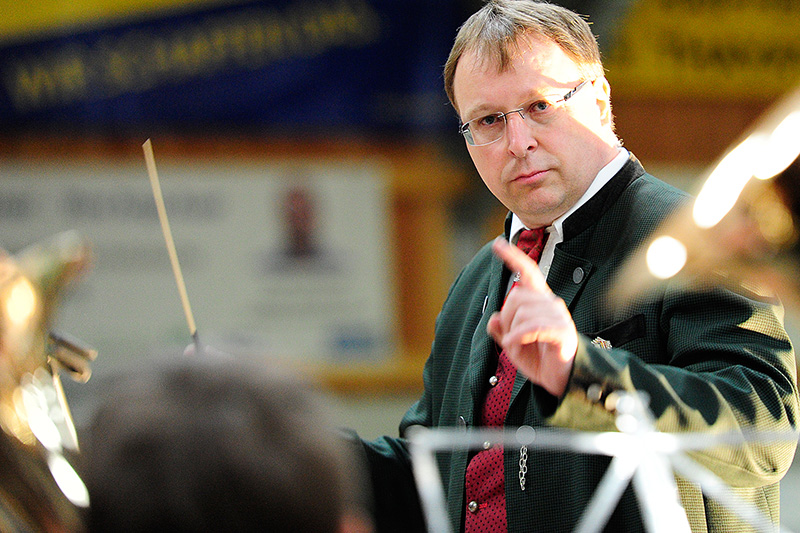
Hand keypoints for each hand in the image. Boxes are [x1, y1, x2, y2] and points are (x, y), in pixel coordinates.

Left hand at [486, 238, 577, 396]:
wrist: (563, 381)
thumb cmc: (541, 360)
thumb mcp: (514, 345)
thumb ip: (502, 331)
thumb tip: (492, 319)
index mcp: (540, 303)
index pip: (527, 273)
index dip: (513, 257)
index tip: (497, 244)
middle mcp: (551, 304)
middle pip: (516, 297)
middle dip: (505, 318)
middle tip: (510, 339)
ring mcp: (558, 317)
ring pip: (522, 313)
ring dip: (512, 333)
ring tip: (519, 347)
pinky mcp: (563, 332)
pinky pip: (533, 326)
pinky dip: (518, 336)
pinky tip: (515, 344)